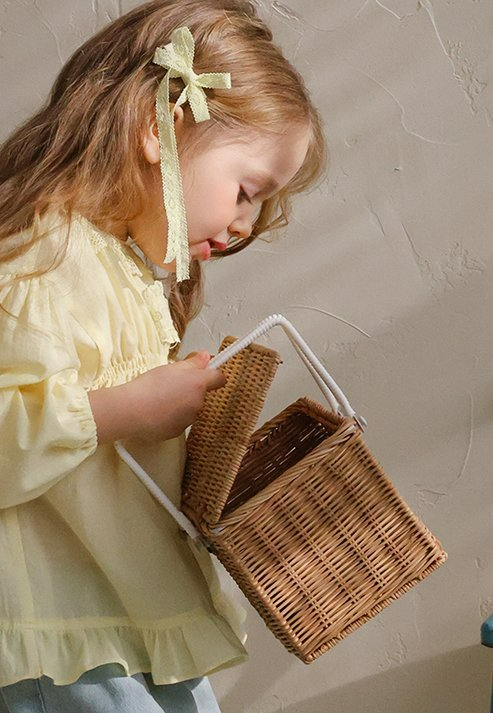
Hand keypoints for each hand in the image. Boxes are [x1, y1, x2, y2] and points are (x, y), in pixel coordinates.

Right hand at [88, 351, 225, 442]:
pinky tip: (156, 412)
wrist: (131, 412)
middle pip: (201, 394)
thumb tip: (206, 356)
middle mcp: (198, 403)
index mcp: (199, 384)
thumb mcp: (171, 368)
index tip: (203, 371)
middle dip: (190, 389)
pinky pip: (179, 421)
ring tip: (160, 399)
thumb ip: (193, 363)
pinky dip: (171, 416)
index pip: (219, 378)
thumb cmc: (150, 385)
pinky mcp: (177, 432)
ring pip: (190, 408)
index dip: (213, 374)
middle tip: (171, 383)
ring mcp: (189, 420)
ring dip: (181, 403)